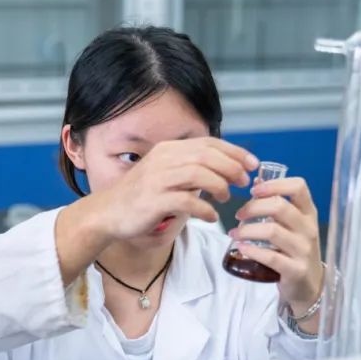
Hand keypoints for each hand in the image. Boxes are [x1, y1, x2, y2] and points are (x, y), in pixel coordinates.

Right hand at [94, 138, 258, 239]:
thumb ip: (190, 167)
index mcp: (168, 150)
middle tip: (245, 182)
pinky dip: (204, 209)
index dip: (234, 152)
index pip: (208, 143)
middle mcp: (163, 159)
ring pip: (199, 174)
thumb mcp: (165, 173)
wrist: (108, 212)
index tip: (252, 164)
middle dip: (232, 167)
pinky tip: (211, 216)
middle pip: (207, 156)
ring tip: (227, 198)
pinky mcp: (153, 200)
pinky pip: (187, 201)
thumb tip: (224, 168)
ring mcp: (157, 179)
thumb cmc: (141, 195)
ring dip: (220, 186)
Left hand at [228, 177, 323, 312]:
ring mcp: (304, 250)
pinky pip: (271, 257)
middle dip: (253, 207)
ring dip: (247, 230)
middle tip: (238, 214)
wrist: (309, 284)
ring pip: (272, 231)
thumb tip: (257, 180)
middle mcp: (309, 228)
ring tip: (234, 233)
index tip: (254, 190)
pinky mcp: (296, 270)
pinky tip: (241, 247)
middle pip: (280, 207)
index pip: (299, 187)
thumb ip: (277, 203)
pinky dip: (252, 250)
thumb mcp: (292, 224)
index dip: (274, 184)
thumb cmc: (296, 249)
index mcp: (308, 212)